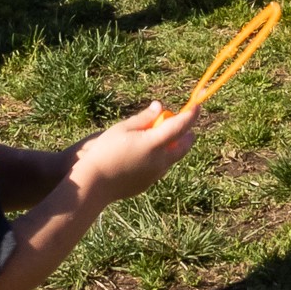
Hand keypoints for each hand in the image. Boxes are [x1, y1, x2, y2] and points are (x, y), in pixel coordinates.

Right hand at [75, 102, 200, 200]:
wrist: (92, 184)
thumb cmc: (104, 151)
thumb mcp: (122, 129)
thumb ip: (144, 118)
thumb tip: (159, 107)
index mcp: (154, 144)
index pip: (181, 126)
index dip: (192, 114)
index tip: (197, 105)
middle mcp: (159, 161)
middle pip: (184, 146)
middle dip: (186, 134)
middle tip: (180, 125)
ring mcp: (155, 175)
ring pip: (173, 158)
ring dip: (171, 147)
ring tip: (155, 138)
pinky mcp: (148, 184)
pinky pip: (160, 168)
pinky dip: (159, 159)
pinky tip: (141, 156)